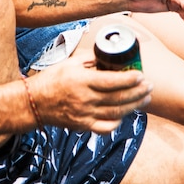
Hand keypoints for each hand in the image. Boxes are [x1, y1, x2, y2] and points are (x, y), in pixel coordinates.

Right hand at [29, 53, 152, 132]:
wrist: (35, 102)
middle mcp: (85, 99)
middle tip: (149, 86)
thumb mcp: (70, 62)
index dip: (130, 79)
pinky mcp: (83, 126)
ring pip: (116, 113)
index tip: (141, 74)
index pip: (112, 81)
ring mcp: (85, 115)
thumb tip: (110, 56)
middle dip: (138, 92)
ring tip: (145, 98)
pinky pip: (106, 127)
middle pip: (118, 98)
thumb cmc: (52, 79)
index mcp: (82, 81)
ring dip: (134, 106)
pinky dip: (119, 121)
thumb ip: (91, 59)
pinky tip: (126, 113)